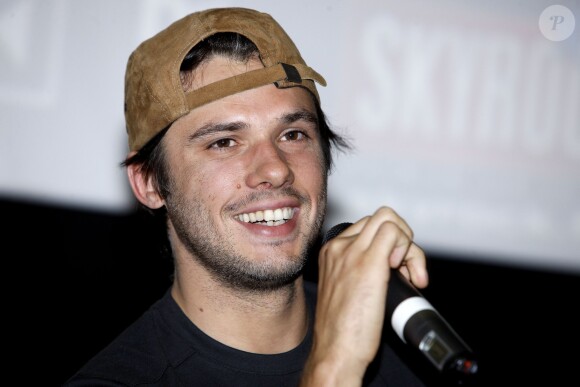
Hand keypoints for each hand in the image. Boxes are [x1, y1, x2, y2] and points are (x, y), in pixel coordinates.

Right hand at [300, 206, 427, 385]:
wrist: (335, 350)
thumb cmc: (343, 330)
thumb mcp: (347, 290)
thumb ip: (361, 271)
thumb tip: (390, 266)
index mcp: (332, 252)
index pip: (369, 226)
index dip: (390, 243)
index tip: (398, 268)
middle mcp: (339, 247)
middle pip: (380, 218)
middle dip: (403, 240)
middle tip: (408, 270)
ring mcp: (352, 252)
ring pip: (389, 219)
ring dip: (409, 244)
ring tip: (412, 274)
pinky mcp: (369, 262)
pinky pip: (394, 232)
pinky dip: (411, 250)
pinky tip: (411, 276)